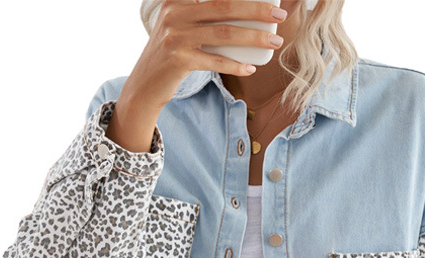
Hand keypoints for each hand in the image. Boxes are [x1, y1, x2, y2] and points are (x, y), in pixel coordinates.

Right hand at [128, 0, 289, 108]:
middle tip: (279, 14)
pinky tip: (251, 67)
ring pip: (224, 33)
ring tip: (274, 42)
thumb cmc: (172, 52)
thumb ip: (202, 14)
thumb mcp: (180, 25)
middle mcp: (175, 12)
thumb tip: (243, 10)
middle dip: (257, 9)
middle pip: (225, 6)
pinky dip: (236, 65)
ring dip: (254, 38)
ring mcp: (176, 36)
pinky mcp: (179, 60)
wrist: (145, 83)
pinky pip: (215, 61)